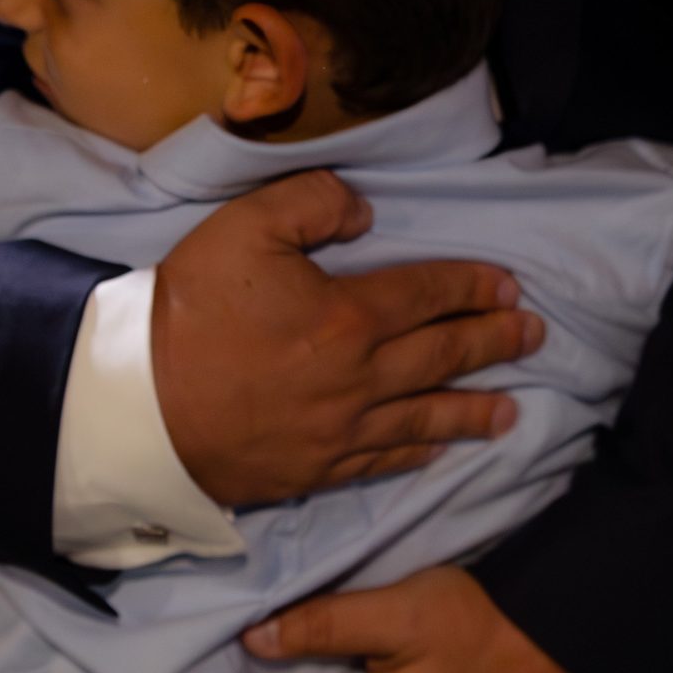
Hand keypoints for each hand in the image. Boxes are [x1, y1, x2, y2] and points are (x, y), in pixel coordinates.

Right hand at [151, 172, 541, 509]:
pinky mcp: (313, 470)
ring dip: (473, 409)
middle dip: (493, 344)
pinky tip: (438, 451)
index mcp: (348, 316)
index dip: (473, 287)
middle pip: (442, 357)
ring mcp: (338, 432)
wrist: (138, 407)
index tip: (509, 286)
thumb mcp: (245, 226)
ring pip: (424, 418)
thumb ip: (313, 202)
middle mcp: (359, 379)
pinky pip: (381, 463)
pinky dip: (417, 455)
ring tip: (511, 410)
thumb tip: (366, 213)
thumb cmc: (190, 310)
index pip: (429, 294)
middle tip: (534, 337)